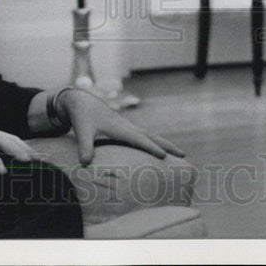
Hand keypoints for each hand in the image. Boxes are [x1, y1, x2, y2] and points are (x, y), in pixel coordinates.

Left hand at [54, 88, 185, 165]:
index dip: (151, 148)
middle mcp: (128, 127)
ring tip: (179, 154)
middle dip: (167, 145)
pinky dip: (154, 142)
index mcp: (120, 128)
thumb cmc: (82, 117)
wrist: (82, 102)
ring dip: (164, 144)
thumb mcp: (82, 132)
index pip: (139, 140)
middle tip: (183, 155)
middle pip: (152, 137)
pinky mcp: (125, 129)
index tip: (164, 156)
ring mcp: (128, 127)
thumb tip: (85, 164)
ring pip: (150, 136)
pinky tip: (158, 150)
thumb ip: (84, 147)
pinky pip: (144, 137)